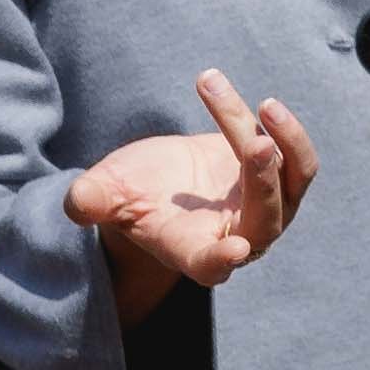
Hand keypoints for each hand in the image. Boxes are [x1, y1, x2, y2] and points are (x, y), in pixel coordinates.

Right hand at [72, 71, 317, 311]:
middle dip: (262, 182)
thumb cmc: (131, 194)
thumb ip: (92, 200)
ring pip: (288, 180)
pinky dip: (282, 127)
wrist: (164, 181)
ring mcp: (267, 210)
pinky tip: (262, 104)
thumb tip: (77, 203)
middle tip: (255, 143)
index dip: (222, 259)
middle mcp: (238, 238)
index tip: (234, 250)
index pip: (212, 265)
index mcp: (192, 252)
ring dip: (286, 144)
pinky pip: (292, 154)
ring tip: (263, 106)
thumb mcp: (106, 194)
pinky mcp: (280, 179)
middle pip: (265, 220)